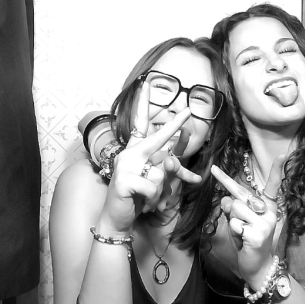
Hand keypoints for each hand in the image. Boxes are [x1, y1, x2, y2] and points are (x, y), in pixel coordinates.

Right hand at [98, 79, 197, 233]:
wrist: (116, 219)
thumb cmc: (135, 199)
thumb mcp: (151, 182)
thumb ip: (161, 169)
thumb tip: (171, 159)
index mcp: (134, 151)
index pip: (140, 123)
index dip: (143, 104)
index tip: (146, 84)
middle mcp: (129, 153)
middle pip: (156, 138)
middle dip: (174, 125)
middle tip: (188, 110)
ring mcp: (125, 165)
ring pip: (160, 173)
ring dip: (159, 193)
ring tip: (148, 201)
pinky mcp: (125, 180)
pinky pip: (153, 188)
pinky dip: (153, 200)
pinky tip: (142, 204)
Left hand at [210, 154, 285, 289]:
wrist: (257, 267)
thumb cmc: (247, 239)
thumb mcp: (241, 219)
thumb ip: (235, 205)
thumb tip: (227, 199)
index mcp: (269, 207)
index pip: (274, 186)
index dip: (277, 170)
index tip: (283, 154)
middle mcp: (270, 213)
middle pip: (240, 192)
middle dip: (224, 179)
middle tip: (213, 168)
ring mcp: (265, 224)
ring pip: (234, 207)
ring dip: (231, 219)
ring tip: (241, 231)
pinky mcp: (257, 234)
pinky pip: (233, 222)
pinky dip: (232, 231)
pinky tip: (243, 240)